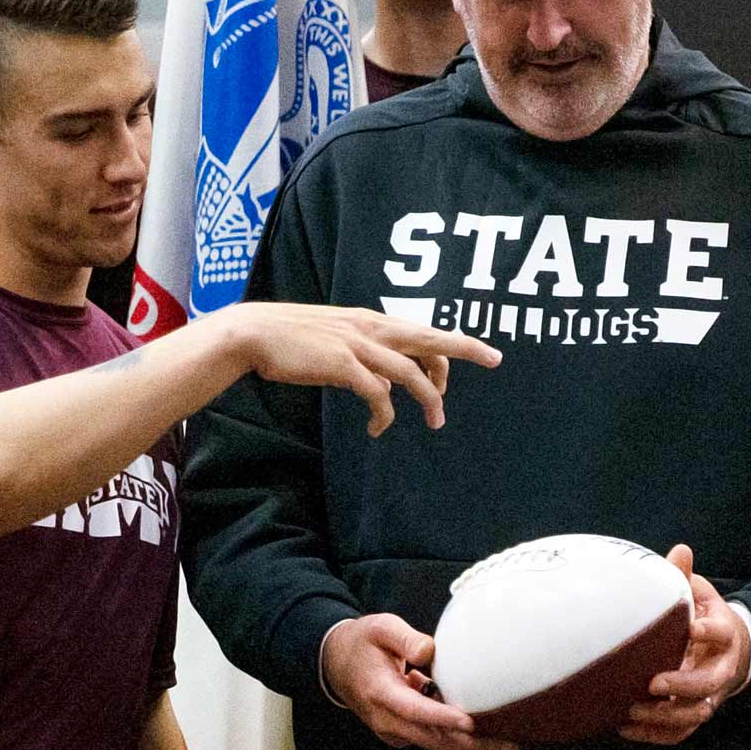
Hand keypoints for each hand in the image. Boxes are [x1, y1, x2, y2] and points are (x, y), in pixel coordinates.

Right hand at [224, 304, 499, 436]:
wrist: (254, 333)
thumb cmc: (292, 341)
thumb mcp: (337, 343)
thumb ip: (365, 361)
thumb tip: (384, 387)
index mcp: (371, 320)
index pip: (422, 330)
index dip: (451, 345)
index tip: (477, 355)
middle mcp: (371, 327)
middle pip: (429, 337)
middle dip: (466, 347)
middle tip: (496, 359)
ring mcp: (357, 344)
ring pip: (410, 371)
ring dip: (429, 398)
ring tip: (436, 421)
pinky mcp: (341, 364)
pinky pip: (377, 393)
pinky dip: (384, 414)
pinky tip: (377, 429)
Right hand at [323, 613, 517, 749]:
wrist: (335, 664)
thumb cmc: (363, 642)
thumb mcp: (380, 628)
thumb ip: (405, 637)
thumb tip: (429, 652)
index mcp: (379, 691)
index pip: (414, 709)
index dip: (442, 717)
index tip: (470, 722)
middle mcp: (385, 718)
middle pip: (432, 738)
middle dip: (471, 744)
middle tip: (509, 744)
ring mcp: (391, 730)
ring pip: (435, 744)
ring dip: (469, 746)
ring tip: (507, 743)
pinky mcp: (399, 733)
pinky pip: (430, 740)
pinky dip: (456, 740)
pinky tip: (485, 735)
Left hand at [619, 544, 750, 744]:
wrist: (728, 647)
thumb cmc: (702, 616)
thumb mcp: (699, 593)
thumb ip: (685, 576)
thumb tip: (680, 550)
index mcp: (723, 633)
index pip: (721, 633)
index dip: (708, 632)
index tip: (690, 628)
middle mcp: (722, 667)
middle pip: (711, 683)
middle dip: (683, 685)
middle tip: (653, 682)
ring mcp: (711, 694)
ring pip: (696, 713)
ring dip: (665, 716)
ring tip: (632, 710)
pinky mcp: (695, 711)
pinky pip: (680, 732)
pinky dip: (654, 735)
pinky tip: (624, 727)